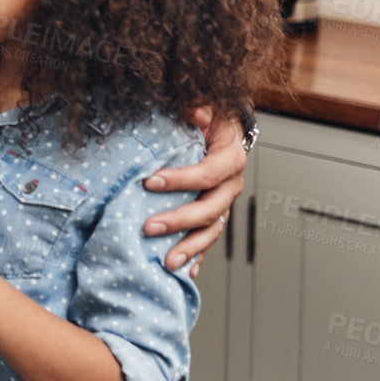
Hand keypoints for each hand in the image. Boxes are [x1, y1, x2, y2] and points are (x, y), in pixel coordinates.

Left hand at [143, 106, 246, 273]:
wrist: (223, 130)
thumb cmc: (211, 118)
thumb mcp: (207, 107)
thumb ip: (200, 109)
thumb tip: (194, 111)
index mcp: (230, 158)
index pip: (208, 173)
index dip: (182, 179)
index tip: (149, 181)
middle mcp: (230, 185)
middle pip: (210, 209)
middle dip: (180, 221)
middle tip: (149, 228)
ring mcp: (224, 203)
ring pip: (211, 230)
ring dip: (190, 248)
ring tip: (167, 263)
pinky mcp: (214, 215)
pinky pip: (208, 238)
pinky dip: (198, 256)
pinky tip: (185, 272)